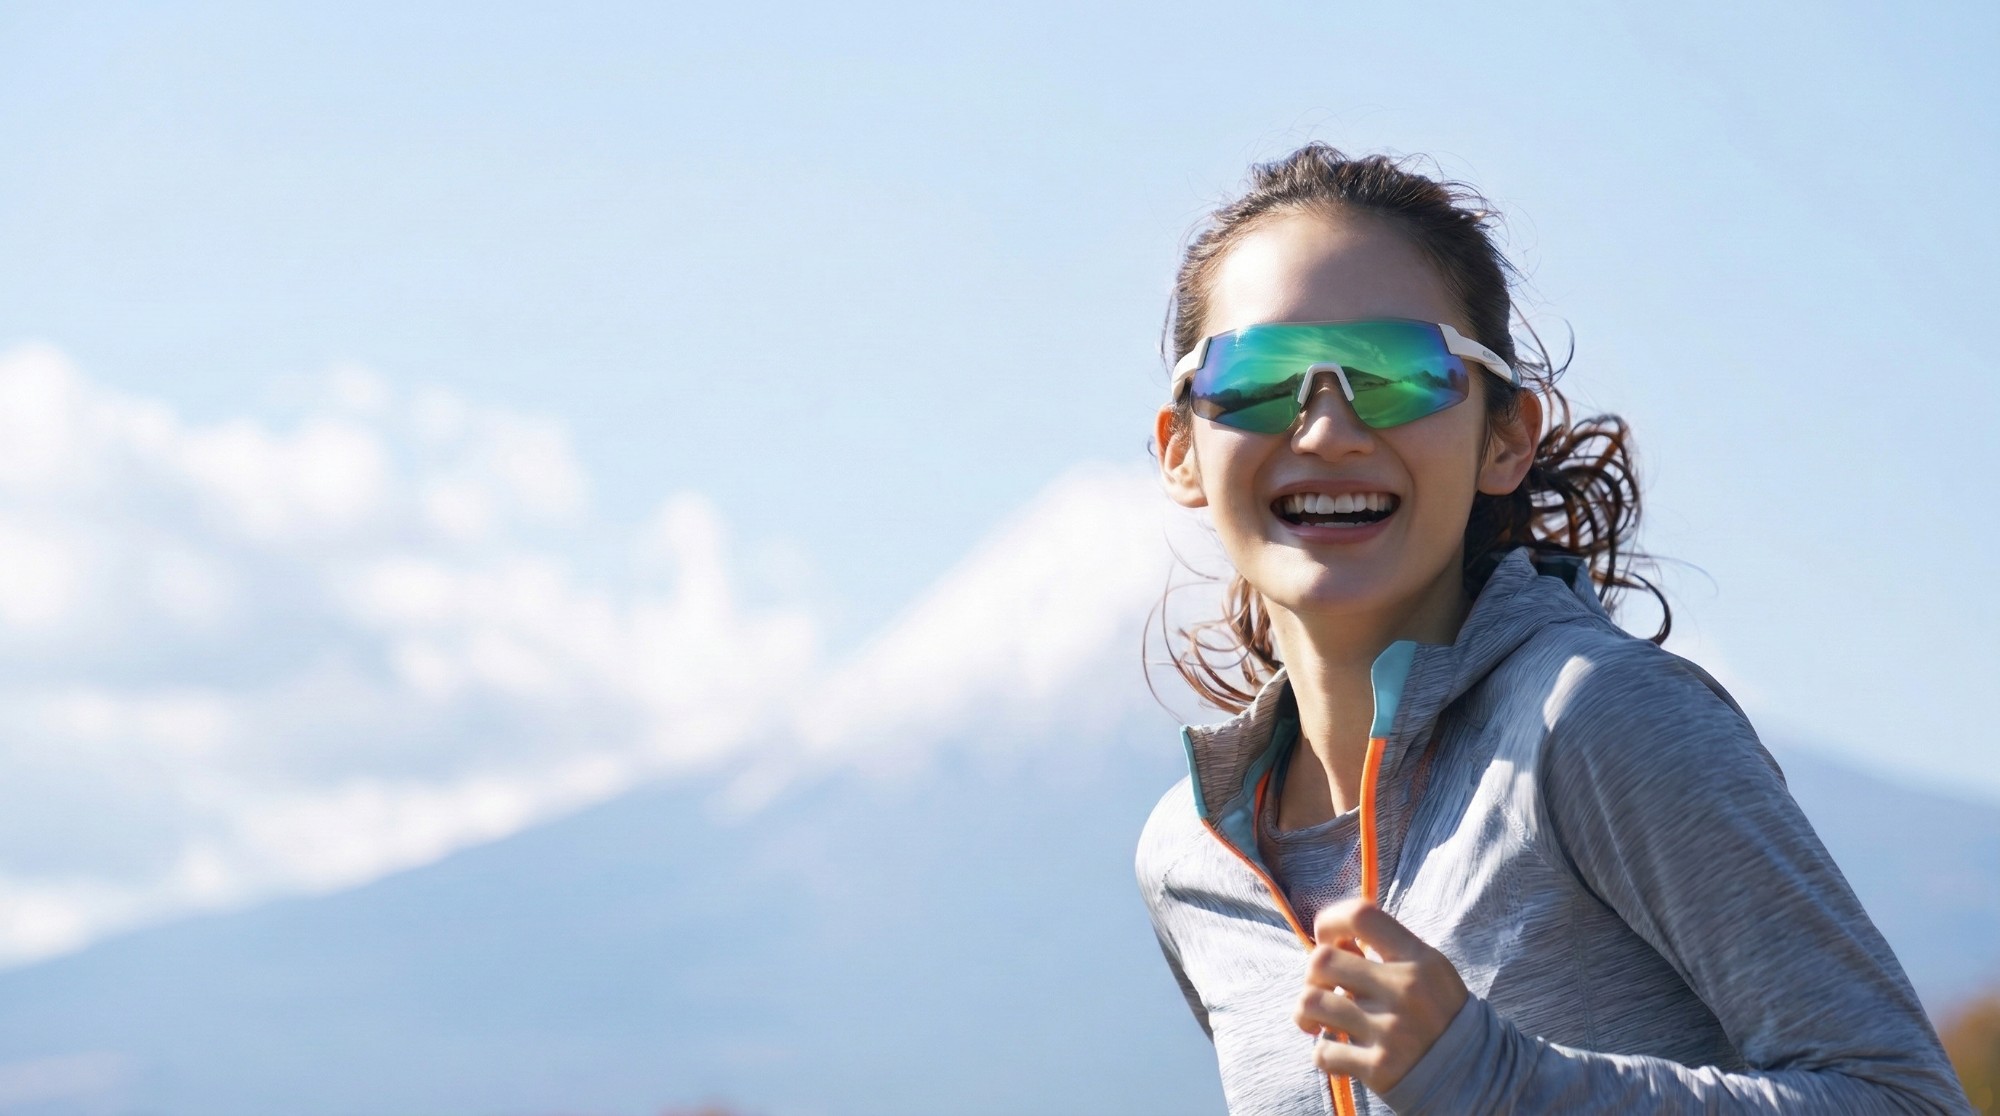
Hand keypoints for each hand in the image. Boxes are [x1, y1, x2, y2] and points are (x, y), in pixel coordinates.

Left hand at [1295, 897, 1468, 1094]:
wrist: (1475, 1073)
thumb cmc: (1440, 1014)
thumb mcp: (1428, 971)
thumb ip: (1386, 952)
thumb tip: (1334, 941)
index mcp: (1418, 960)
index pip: (1361, 915)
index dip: (1330, 921)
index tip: (1327, 938)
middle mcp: (1404, 990)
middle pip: (1322, 960)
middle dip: (1312, 974)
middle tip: (1324, 989)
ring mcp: (1390, 1030)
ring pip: (1311, 1003)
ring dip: (1306, 1012)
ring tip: (1318, 1021)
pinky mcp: (1379, 1068)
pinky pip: (1323, 1052)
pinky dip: (1323, 1053)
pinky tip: (1337, 1052)